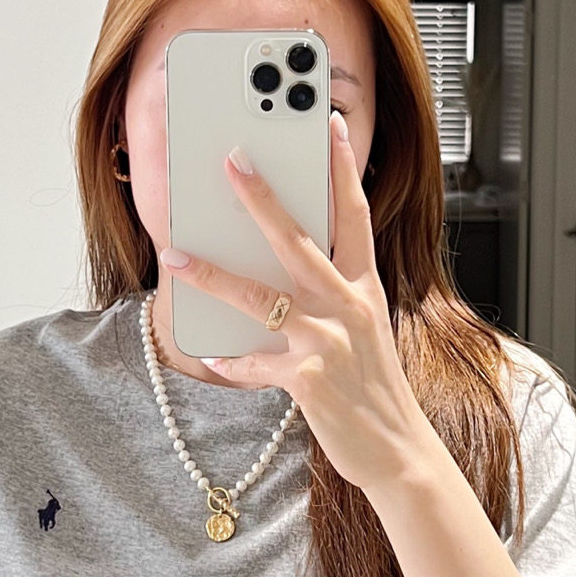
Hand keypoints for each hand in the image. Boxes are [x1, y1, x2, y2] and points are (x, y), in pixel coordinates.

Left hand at [158, 111, 443, 499]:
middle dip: (261, 198)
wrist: (400, 451)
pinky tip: (216, 358)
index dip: (342, 167)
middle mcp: (349, 306)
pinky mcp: (308, 378)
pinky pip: (253, 363)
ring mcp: (329, 341)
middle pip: (299, 239)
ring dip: (212, 274)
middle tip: (232, 161)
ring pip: (260, 297)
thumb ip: (330, 297)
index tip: (328, 125)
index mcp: (364, 288)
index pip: (354, 215)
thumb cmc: (375, 389)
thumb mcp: (363, 331)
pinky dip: (231, 362)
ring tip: (176, 255)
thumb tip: (274, 270)